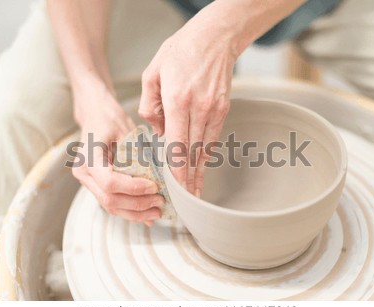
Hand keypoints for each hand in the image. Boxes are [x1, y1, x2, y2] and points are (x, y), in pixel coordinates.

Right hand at [72, 80, 163, 225]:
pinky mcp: (96, 186)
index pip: (110, 182)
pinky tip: (147, 214)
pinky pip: (112, 204)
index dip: (133, 188)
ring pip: (111, 207)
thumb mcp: (125, 130)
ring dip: (135, 213)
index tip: (154, 187)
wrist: (94, 115)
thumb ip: (138, 154)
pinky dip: (130, 211)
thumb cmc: (109, 119)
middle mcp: (83, 173)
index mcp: (88, 157)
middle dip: (138, 204)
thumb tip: (159, 177)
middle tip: (160, 202)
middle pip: (110, 199)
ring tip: (156, 212)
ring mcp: (88, 182)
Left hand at [139, 15, 236, 196]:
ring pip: (205, 148)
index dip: (177, 170)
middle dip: (188, 179)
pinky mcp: (224, 109)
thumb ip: (149, 106)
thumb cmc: (180, 52)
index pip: (177, 144)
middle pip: (193, 152)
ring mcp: (215, 110)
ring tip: (195, 192)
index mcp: (178, 100)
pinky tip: (202, 167)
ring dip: (199, 172)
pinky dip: (206, 155)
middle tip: (185, 201)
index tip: (175, 189)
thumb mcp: (152, 73)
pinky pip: (213, 137)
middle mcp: (199, 108)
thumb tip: (157, 132)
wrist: (215, 38)